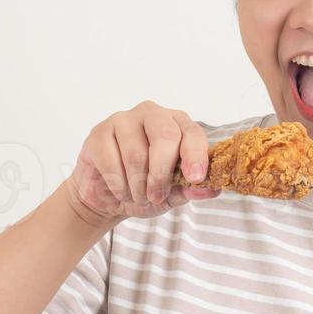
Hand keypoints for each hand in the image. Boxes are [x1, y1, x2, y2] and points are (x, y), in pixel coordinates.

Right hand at [65, 101, 220, 224]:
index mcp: (177, 124)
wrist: (107, 198)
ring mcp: (124, 120)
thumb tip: (213, 189)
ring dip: (138, 185)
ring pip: (136, 154)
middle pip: (165, 136)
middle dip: (162, 173)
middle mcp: (152, 115)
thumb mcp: (173, 194)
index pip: (192, 132)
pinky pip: (111, 161)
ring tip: (137, 196)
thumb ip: (191, 189)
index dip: (195, 155)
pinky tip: (120, 191)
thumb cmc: (144, 188)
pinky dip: (118, 185)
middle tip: (156, 196)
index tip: (194, 178)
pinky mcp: (99, 132)